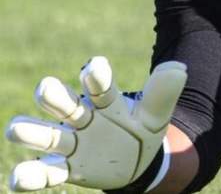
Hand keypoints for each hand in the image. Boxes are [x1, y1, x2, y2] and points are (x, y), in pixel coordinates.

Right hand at [6, 57, 186, 191]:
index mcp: (106, 101)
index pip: (100, 87)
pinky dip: (32, 176)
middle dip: (55, 98)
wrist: (136, 159)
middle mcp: (83, 118)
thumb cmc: (141, 127)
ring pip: (48, 137)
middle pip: (65, 105)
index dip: (96, 77)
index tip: (94, 67)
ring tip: (15, 128)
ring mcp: (72, 143)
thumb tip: (179, 68)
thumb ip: (163, 93)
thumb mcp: (156, 113)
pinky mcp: (68, 168)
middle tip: (46, 88)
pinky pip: (47, 173)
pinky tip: (18, 179)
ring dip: (32, 132)